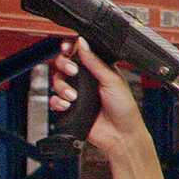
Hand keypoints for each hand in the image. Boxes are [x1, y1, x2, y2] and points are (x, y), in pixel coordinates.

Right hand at [49, 37, 148, 159]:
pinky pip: (54, 100)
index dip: (70, 49)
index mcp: (98, 69)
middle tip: (72, 71)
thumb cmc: (124, 108)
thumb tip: (82, 43)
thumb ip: (95, 62)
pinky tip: (67, 105)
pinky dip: (57, 102)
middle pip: (63, 65)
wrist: (121, 135)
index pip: (79, 54)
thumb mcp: (112, 80)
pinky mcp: (69, 108)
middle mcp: (86, 80)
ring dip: (61, 87)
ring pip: (57, 82)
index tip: (67, 49)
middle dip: (64, 65)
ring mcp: (76, 94)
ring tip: (73, 96)